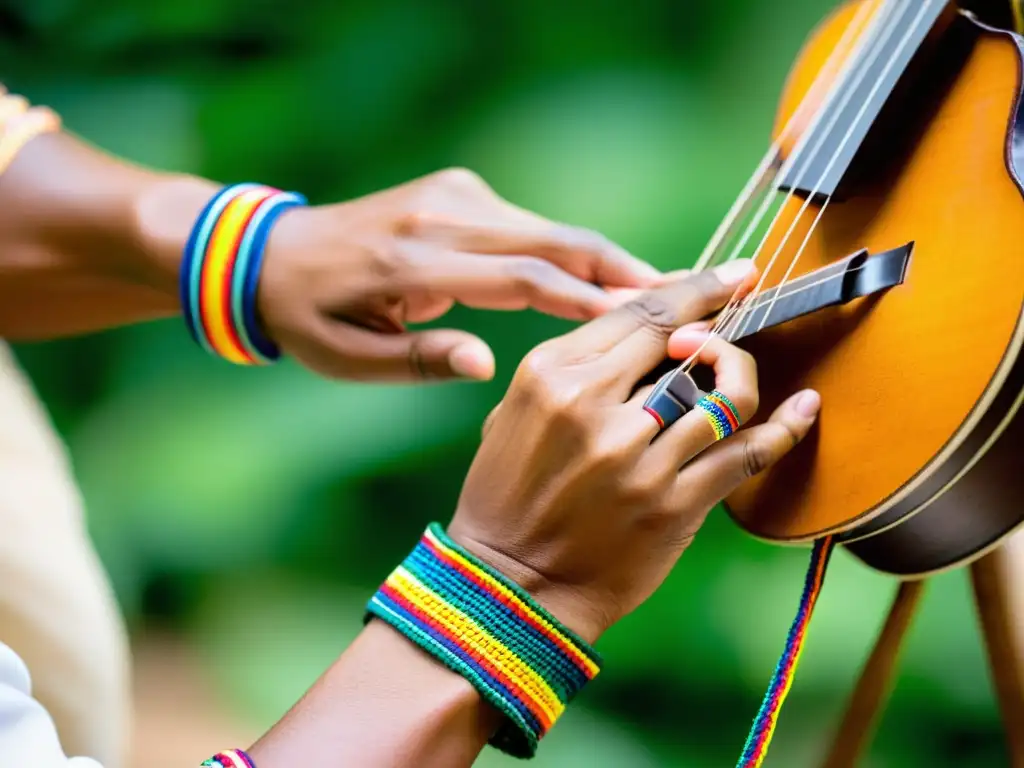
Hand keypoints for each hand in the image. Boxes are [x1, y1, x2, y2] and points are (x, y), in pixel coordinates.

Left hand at [256, 168, 662, 381]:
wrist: (274, 254)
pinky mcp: (457, 189)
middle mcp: (441, 217)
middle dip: (622, 269)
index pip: (521, 278)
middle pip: (552, 241)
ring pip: (547, 229)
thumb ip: (421, 359)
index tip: (647, 317)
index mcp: (413, 266)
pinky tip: (604, 278)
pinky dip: (569, 251)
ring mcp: (451, 195)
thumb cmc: (313, 319)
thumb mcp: (350, 359)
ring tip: (661, 291)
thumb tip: (490, 365)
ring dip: (603, 260)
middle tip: (686, 289)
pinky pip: (527, 224)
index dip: (587, 299)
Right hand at [445, 260, 821, 642]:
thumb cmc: (507, 496)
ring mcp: (638, 458)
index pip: (638, 312)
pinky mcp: (673, 504)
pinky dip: (785, 427)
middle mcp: (595, 408)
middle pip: (684, 338)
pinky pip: (747, 452)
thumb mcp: (513, 413)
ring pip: (723, 391)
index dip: (695, 288)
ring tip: (736, 369)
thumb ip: (572, 369)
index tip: (730, 275)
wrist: (510, 584)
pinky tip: (805, 406)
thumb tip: (643, 332)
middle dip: (720, 319)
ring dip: (739, 371)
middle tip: (742, 304)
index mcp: (551, 375)